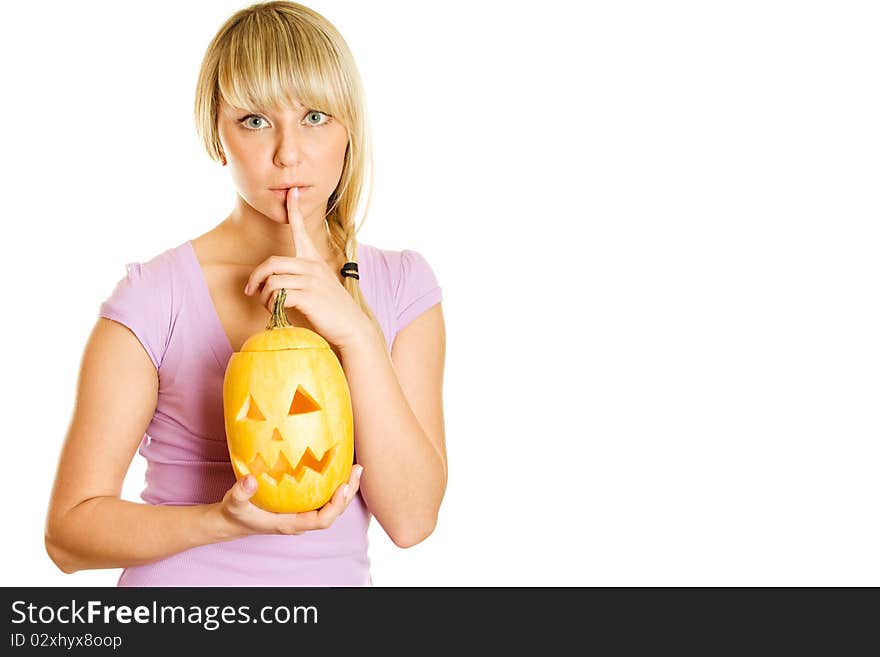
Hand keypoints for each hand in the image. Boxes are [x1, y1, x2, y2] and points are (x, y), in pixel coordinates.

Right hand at [213, 464, 363, 538]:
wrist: (231, 520)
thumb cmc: (235, 513)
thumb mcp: (234, 503)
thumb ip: (241, 493)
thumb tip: (250, 480)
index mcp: (290, 523)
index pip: (322, 520)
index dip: (336, 505)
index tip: (343, 486)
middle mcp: (300, 519)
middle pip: (333, 512)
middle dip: (348, 493)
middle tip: (357, 470)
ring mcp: (301, 512)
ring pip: (330, 504)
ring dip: (344, 487)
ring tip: (354, 467)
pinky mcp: (300, 504)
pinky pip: (322, 496)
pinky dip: (333, 484)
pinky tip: (337, 467)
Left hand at [243, 186, 369, 348]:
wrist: (353, 329)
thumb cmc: (333, 312)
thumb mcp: (319, 288)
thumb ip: (301, 280)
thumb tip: (275, 285)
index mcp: (315, 261)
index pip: (302, 230)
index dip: (294, 210)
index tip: (291, 192)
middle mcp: (313, 266)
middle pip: (271, 262)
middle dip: (255, 278)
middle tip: (251, 291)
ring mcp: (311, 280)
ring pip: (271, 280)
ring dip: (264, 297)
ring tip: (270, 307)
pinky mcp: (309, 296)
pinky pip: (277, 295)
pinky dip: (271, 305)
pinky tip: (278, 313)